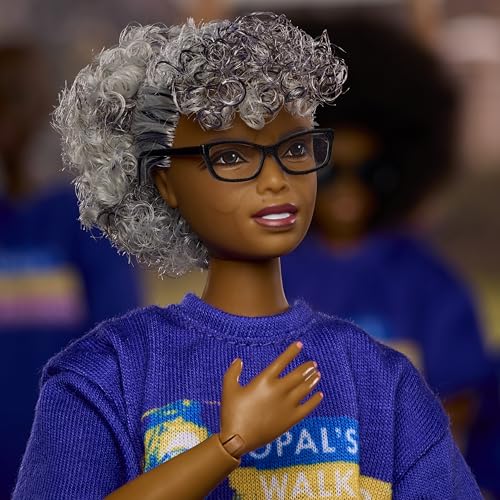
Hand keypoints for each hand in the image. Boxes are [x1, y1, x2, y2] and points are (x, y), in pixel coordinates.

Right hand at [219, 341, 321, 457]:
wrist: (238, 439)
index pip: (282, 361)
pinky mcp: (290, 419)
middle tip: (313, 363)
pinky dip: (315, 400)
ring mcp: (286, 405)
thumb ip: (233, 372)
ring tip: (317, 374)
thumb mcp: (228, 389)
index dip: (291, 352)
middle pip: (297, 374)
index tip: (299, 344)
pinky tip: (320, 395)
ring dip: (312, 380)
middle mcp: (278, 390)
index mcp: (264, 380)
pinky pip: (307, 407)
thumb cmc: (232, 412)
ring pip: (304, 388)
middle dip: (307, 367)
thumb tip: (239, 360)